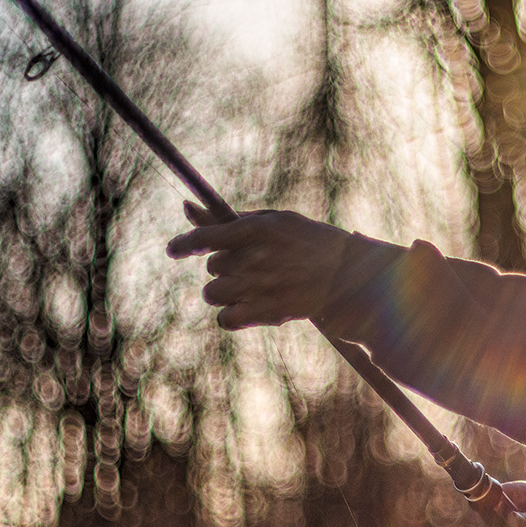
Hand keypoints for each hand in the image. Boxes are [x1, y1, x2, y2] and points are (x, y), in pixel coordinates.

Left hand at [165, 202, 353, 328]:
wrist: (352, 277)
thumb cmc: (310, 244)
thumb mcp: (277, 221)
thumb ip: (233, 218)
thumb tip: (187, 206)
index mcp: (258, 229)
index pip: (206, 237)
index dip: (185, 244)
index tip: (173, 250)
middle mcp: (257, 258)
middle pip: (212, 267)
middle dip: (225, 267)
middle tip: (252, 267)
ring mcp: (262, 287)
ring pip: (213, 293)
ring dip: (224, 292)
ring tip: (248, 288)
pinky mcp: (268, 313)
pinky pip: (226, 319)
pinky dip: (231, 316)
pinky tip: (247, 309)